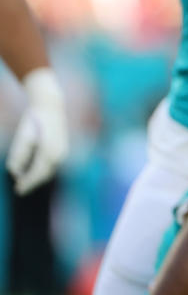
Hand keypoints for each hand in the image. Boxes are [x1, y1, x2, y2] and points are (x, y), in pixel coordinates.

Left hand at [5, 69, 67, 194]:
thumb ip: (19, 155)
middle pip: (45, 175)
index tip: (18, 190)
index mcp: (49, 152)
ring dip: (38, 177)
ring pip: (49, 171)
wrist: (51, 106)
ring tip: (25, 182)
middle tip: (19, 189)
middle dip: (32, 182)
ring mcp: (63, 152)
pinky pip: (52, 165)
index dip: (27, 183)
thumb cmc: (34, 120)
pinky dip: (43, 170)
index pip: (37, 174)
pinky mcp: (63, 149)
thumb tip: (14, 172)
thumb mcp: (23, 136)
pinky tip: (34, 171)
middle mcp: (60, 154)